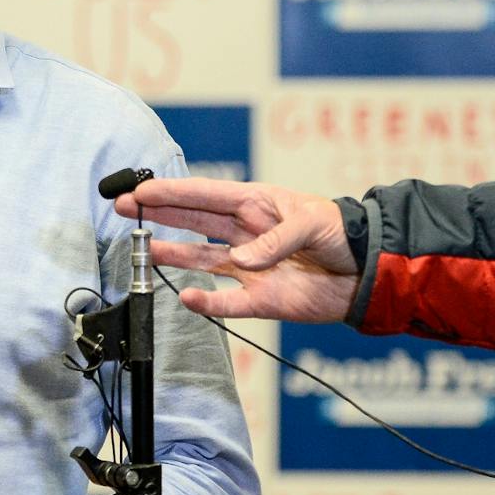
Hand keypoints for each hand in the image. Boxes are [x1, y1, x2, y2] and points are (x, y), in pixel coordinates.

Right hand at [114, 177, 358, 322]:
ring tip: (144, 250)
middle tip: (124, 208)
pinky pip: (226, 301)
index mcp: (255, 205)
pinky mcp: (259, 298)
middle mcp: (245, 234)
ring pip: (199, 259)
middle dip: (158, 214)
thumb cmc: (344, 235)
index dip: (169, 192)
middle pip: (191, 222)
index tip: (139, 191)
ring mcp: (249, 267)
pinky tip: (185, 298)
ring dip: (171, 253)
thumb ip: (276, 240)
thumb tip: (241, 260)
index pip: (204, 195)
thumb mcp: (313, 223)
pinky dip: (206, 302)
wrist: (370, 274)